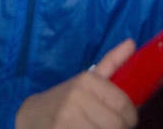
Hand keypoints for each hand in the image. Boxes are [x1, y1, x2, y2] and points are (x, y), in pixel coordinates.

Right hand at [16, 39, 137, 128]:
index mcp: (87, 80)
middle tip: (107, 127)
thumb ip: (111, 63)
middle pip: (116, 124)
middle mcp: (77, 97)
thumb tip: (131, 42)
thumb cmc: (63, 100)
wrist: (30, 117)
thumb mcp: (86, 80)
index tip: (124, 120)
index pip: (124, 105)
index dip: (129, 117)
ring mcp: (67, 119)